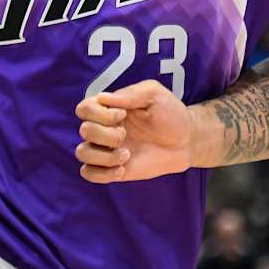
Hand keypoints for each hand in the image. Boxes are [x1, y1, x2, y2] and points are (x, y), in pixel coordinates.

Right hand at [75, 81, 194, 182]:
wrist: (186, 141)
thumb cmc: (170, 114)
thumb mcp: (154, 94)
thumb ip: (130, 94)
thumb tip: (102, 98)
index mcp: (109, 108)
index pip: (84, 108)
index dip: (98, 113)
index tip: (122, 114)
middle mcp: (104, 128)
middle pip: (84, 131)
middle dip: (105, 134)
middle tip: (126, 134)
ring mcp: (107, 150)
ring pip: (82, 153)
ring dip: (103, 155)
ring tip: (126, 155)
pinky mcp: (113, 169)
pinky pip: (89, 174)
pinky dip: (101, 173)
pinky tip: (122, 169)